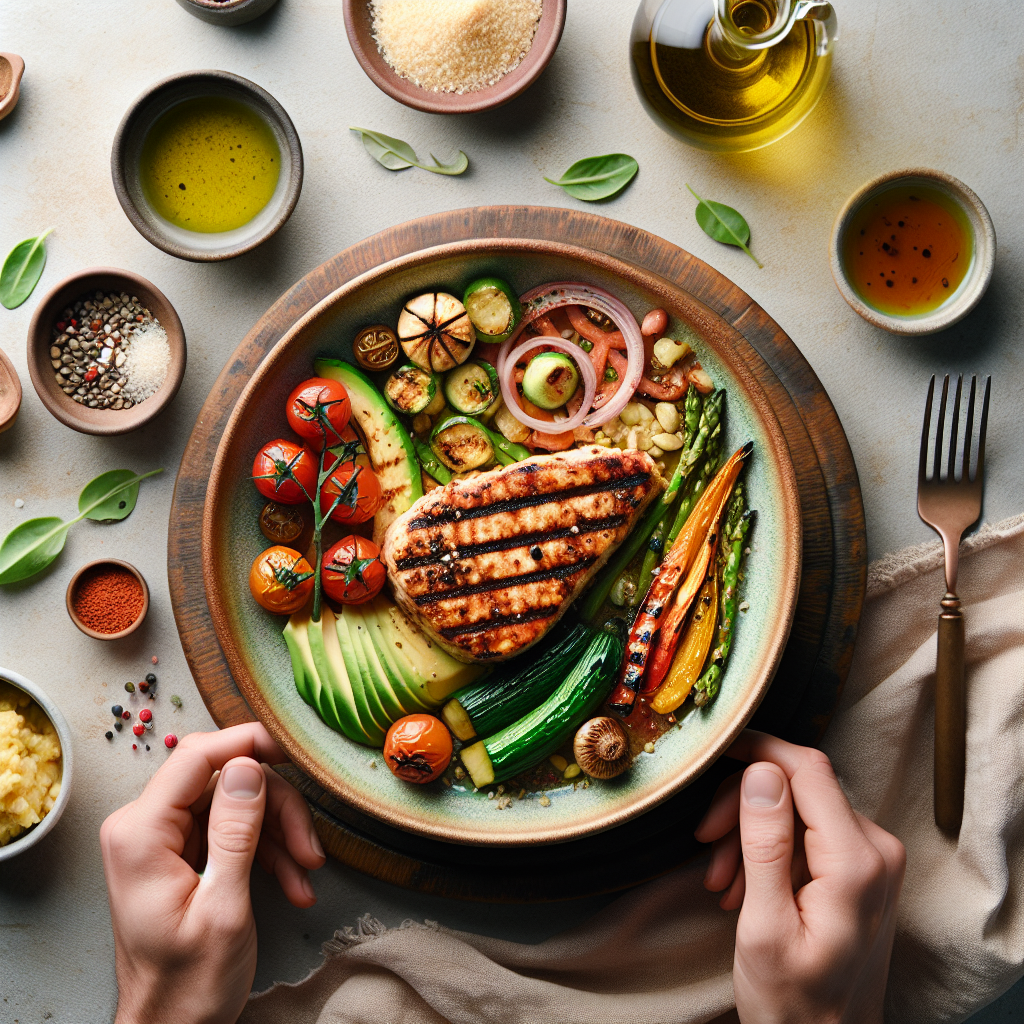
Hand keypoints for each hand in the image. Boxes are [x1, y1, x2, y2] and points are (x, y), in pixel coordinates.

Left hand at [100, 723, 326, 1023]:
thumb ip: (236, 831)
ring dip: (279, 835)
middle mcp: (144, 826)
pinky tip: (293, 883)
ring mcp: (163, 838)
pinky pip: (234, 829)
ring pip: (237, 803)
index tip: (293, 751)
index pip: (196, 756)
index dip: (248, 742)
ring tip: (306, 874)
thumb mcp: (223, 907)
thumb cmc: (188, 984)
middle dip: (276, 809)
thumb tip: (249, 765)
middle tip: (309, 847)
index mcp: (141, 833)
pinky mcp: (181, 852)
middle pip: (225, 780)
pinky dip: (267, 851)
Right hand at [695, 730, 905, 1023]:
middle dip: (743, 805)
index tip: (714, 751)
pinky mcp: (861, 868)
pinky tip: (743, 885)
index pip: (808, 768)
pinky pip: (806, 832)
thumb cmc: (794, 1002)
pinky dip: (769, 849)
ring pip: (797, 807)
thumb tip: (760, 771)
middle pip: (798, 785)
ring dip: (750, 832)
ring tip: (721, 880)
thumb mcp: (764, 926)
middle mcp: (877, 849)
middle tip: (705, 842)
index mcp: (857, 861)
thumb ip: (765, 844)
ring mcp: (872, 859)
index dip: (758, 749)